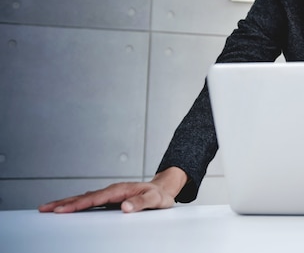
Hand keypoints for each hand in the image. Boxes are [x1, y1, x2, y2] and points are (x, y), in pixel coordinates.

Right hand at [38, 167, 187, 212]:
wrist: (163, 189)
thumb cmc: (159, 195)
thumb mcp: (155, 200)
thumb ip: (141, 203)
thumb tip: (125, 207)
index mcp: (120, 190)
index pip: (94, 198)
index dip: (77, 205)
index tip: (61, 210)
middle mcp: (112, 190)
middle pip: (84, 197)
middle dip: (63, 203)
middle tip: (44, 208)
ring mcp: (110, 194)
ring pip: (84, 198)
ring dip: (67, 203)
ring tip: (49, 208)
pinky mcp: (110, 199)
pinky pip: (90, 201)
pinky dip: (76, 204)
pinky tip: (68, 207)